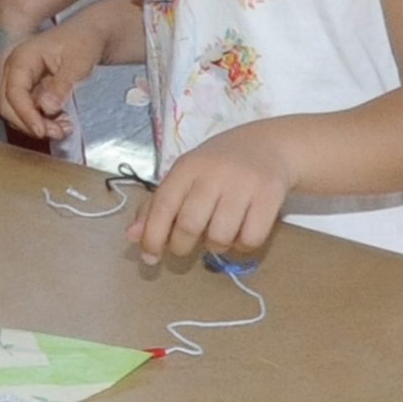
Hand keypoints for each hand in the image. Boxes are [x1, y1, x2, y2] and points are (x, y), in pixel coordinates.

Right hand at [0, 19, 101, 140]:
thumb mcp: (78, 62)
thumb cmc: (84, 41)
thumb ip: (61, 84)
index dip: (25, 114)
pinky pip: (30, 111)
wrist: (91, 36)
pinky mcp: (32, 91)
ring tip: (63, 128)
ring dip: (37, 125)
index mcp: (22, 57)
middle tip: (57, 132)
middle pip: (8, 105)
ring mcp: (23, 81)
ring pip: (17, 112)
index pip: (13, 91)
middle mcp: (17, 70)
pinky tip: (61, 122)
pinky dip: (43, 121)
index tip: (41, 130)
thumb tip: (47, 107)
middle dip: (30, 124)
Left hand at [129, 127, 291, 264]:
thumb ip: (156, 206)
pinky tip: (241, 230)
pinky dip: (242, 245)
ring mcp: (243, 184)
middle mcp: (214, 173)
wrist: (269, 145)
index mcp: (187, 167)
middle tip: (184, 246)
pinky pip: (250, 239)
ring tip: (217, 232)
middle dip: (181, 246)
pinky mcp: (270, 195)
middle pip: (190, 225)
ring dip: (215, 246)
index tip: (149, 257)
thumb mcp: (185, 176)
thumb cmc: (218, 166)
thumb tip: (132, 236)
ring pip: (220, 237)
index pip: (163, 205)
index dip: (152, 235)